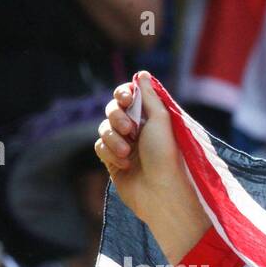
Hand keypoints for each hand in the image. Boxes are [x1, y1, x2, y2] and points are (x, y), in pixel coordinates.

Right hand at [94, 72, 209, 263]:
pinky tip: (124, 165)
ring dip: (113, 138)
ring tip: (127, 153)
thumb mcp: (161, 121)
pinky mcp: (113, 162)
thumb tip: (143, 74)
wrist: (160, 193)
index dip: (123, 94)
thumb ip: (150, 96)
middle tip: (130, 130)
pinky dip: (109, 153)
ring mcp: (124, 146)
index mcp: (151, 120)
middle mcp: (137, 131)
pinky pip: (99, 147)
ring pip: (103, 128)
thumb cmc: (166, 156)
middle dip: (117, 117)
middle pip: (112, 110)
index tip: (125, 98)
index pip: (129, 97)